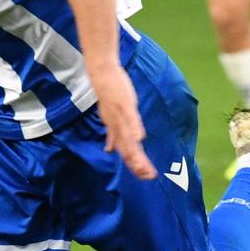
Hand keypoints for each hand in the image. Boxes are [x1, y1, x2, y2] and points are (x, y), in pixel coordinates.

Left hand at [90, 61, 153, 180]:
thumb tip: (110, 150)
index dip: (134, 164)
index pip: (125, 151)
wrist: (102, 74)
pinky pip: (130, 118)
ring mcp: (120, 115)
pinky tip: (140, 138)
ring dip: (135, 152)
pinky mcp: (124, 104)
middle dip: (137, 163)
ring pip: (128, 138)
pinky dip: (134, 128)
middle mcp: (117, 125)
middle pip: (127, 149)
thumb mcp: (109, 117)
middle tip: (148, 176)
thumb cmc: (108, 95)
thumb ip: (112, 134)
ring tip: (142, 165)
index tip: (144, 176)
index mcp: (115, 129)